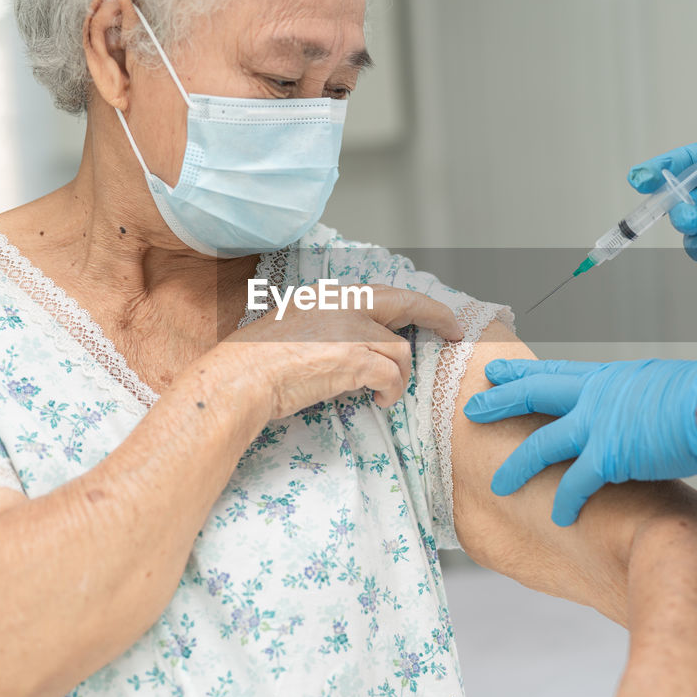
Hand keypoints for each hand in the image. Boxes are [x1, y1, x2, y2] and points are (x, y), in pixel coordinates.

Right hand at [223, 284, 462, 418]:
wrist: (241, 377)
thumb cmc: (257, 361)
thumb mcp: (296, 326)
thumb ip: (329, 326)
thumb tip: (358, 346)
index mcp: (331, 295)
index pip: (385, 293)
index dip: (415, 304)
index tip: (435, 315)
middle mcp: (344, 303)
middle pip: (407, 303)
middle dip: (438, 317)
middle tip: (455, 333)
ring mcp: (351, 329)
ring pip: (400, 352)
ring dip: (398, 378)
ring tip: (383, 395)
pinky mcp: (354, 358)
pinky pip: (392, 377)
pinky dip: (391, 393)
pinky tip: (379, 403)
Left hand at [463, 357, 696, 525]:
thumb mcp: (655, 384)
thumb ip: (631, 397)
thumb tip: (630, 407)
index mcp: (605, 377)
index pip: (552, 371)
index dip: (520, 372)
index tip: (494, 371)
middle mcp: (593, 396)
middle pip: (533, 395)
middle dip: (499, 402)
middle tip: (472, 408)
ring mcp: (597, 425)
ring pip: (541, 445)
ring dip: (518, 467)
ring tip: (498, 485)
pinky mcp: (609, 455)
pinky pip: (575, 483)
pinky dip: (565, 502)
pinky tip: (558, 517)